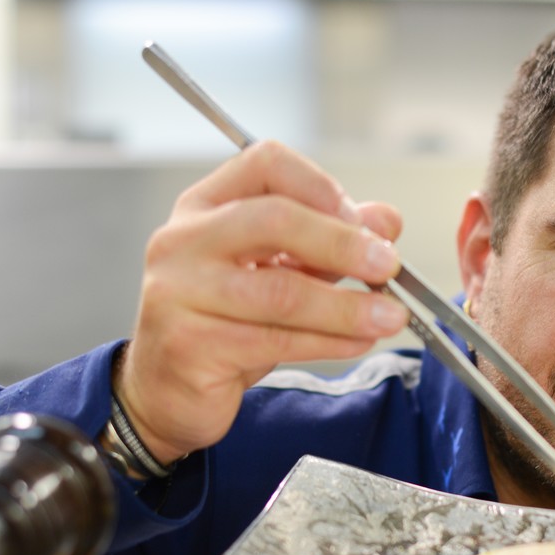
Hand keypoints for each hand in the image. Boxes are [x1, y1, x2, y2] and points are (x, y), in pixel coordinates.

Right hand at [116, 140, 406, 464]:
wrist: (166, 391)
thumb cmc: (221, 324)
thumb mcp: (276, 271)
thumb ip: (326, 241)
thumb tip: (385, 221)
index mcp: (203, 206)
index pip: (265, 163)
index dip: (321, 186)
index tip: (362, 221)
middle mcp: (183, 241)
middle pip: (274, 219)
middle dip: (342, 242)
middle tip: (387, 265)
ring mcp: (179, 294)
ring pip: (280, 291)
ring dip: (346, 306)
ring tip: (389, 316)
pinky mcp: (190, 347)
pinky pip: (274, 340)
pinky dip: (327, 341)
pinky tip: (357, 341)